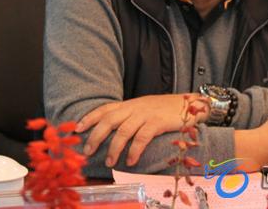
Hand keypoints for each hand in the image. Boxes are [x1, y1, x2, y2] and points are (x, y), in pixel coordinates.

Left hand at [76, 93, 207, 166]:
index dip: (90, 117)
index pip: (105, 108)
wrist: (190, 104)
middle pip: (109, 120)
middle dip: (96, 135)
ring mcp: (146, 114)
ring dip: (114, 148)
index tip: (77, 128)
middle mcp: (135, 107)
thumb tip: (114, 132)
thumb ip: (130, 117)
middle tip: (87, 151)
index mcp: (130, 104)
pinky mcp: (157, 122)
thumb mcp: (145, 109)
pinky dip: (134, 150)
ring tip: (109, 162)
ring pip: (123, 130)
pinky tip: (130, 161)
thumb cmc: (167, 110)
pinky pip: (142, 137)